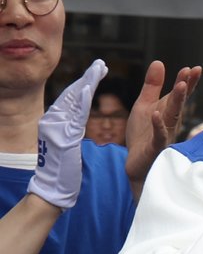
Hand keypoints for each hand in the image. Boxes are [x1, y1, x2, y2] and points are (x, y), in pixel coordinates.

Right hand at [27, 59, 106, 209]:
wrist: (52, 189)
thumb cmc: (61, 170)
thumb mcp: (65, 143)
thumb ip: (68, 129)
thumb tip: (73, 118)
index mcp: (53, 122)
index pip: (71, 98)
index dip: (84, 83)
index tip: (96, 70)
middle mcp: (51, 122)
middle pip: (72, 95)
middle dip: (87, 78)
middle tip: (100, 64)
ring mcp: (55, 129)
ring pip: (73, 102)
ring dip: (87, 84)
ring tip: (98, 70)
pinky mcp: (62, 138)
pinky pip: (74, 117)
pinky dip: (81, 102)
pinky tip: (89, 89)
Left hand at [126, 61, 202, 185]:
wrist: (137, 164)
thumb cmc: (143, 135)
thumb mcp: (145, 105)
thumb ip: (152, 85)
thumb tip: (159, 61)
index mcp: (169, 111)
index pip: (180, 94)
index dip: (188, 81)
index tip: (194, 68)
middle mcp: (171, 122)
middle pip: (179, 102)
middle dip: (185, 87)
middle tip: (191, 72)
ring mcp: (165, 134)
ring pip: (172, 116)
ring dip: (177, 101)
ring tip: (180, 86)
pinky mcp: (155, 147)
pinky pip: (159, 135)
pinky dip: (158, 125)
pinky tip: (156, 114)